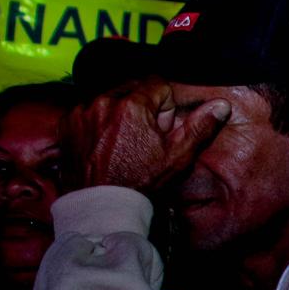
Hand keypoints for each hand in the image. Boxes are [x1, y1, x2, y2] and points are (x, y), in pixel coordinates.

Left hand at [67, 79, 230, 193]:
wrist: (102, 205)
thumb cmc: (140, 182)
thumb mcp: (177, 156)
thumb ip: (199, 126)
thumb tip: (221, 105)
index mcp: (132, 105)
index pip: (158, 84)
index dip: (165, 107)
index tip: (161, 129)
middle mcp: (103, 101)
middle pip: (133, 88)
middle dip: (142, 107)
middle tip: (144, 137)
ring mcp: (81, 111)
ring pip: (110, 98)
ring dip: (119, 112)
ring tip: (123, 143)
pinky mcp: (67, 122)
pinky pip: (88, 109)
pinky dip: (98, 120)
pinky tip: (104, 144)